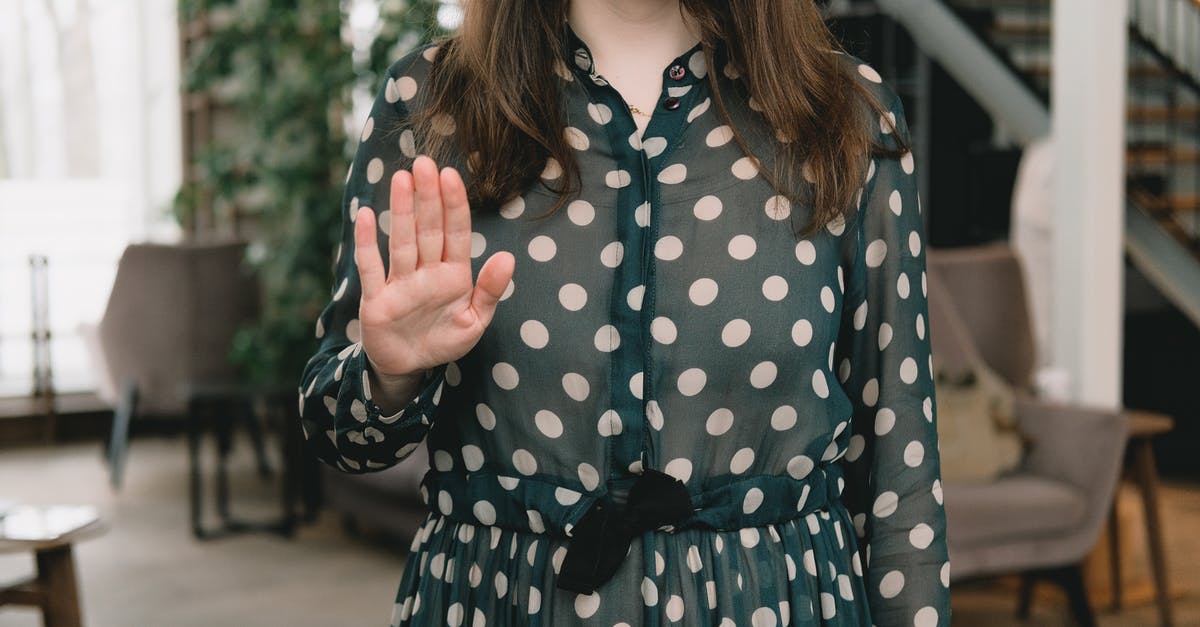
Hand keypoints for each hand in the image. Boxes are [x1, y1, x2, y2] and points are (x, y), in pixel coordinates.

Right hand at [354, 155, 514, 378]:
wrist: (409, 366)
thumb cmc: (443, 339)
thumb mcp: (475, 321)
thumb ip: (491, 291)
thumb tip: (508, 257)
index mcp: (454, 275)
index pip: (457, 234)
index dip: (455, 206)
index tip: (452, 176)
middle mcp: (426, 273)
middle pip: (428, 230)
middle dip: (428, 198)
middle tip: (425, 163)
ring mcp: (400, 283)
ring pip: (402, 241)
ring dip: (402, 211)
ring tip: (401, 178)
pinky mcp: (376, 299)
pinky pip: (371, 268)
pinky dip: (366, 243)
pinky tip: (365, 215)